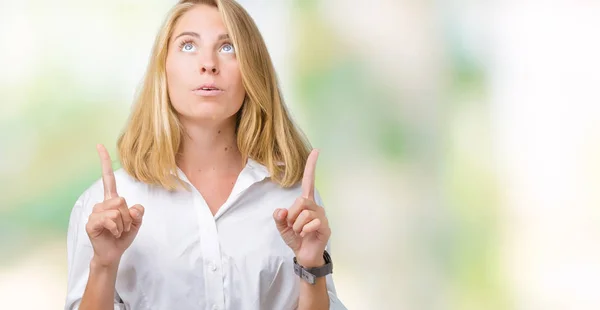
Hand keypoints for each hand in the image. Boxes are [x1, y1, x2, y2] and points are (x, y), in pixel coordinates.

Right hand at [85, 144, 144, 267]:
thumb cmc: (123, 236)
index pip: (108, 178)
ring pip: (117, 211)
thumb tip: (134, 208)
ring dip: (123, 224)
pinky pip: (110, 220)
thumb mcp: (137, 223)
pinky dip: (117, 229)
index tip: (99, 145)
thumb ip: (138, 213)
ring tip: (117, 231)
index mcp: (112, 200)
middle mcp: (102, 203)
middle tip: (124, 226)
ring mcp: (95, 213)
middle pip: (121, 200)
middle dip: (128, 216)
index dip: (104, 162)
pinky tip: (112, 234)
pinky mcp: (91, 223)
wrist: (113, 253)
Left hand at [273, 149, 330, 267]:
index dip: (311, 166)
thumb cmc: (296, 238)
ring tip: (300, 232)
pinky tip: (306, 235)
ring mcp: (322, 216)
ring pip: (304, 214)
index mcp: (305, 202)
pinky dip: (304, 231)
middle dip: (292, 216)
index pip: (309, 181)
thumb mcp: (282, 227)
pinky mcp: (325, 227)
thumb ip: (279, 218)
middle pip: (301, 201)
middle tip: (292, 226)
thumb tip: (281, 211)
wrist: (305, 255)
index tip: (316, 150)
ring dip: (296, 226)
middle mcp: (316, 206)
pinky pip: (311, 224)